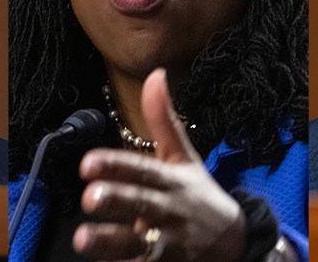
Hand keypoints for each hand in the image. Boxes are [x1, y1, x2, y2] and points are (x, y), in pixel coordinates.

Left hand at [73, 68, 246, 260]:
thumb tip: (155, 74)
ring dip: (110, 242)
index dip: (115, 165)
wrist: (235, 242)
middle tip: (89, 198)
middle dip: (116, 201)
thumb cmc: (199, 194)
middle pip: (141, 204)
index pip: (141, 169)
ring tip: (82, 239)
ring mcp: (169, 243)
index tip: (87, 162)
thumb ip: (163, 119)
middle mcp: (169, 210)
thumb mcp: (184, 157)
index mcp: (171, 180)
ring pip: (137, 243)